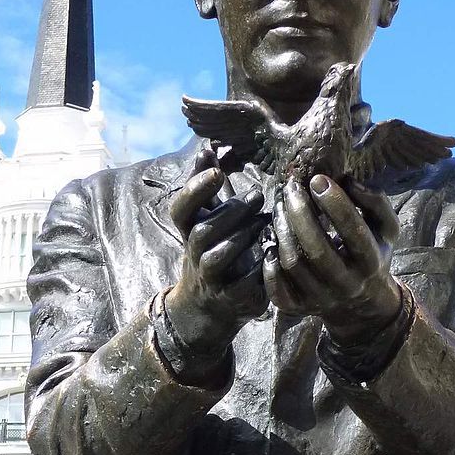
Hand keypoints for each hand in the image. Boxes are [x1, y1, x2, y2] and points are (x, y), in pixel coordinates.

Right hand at [166, 149, 266, 356]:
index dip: (194, 190)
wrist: (208, 307)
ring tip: (265, 223)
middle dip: (230, 212)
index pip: (180, 210)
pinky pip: (242, 284)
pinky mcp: (232, 299)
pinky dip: (258, 268)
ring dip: (242, 237)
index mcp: (189, 232)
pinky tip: (274, 252)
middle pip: (203, 232)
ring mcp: (211, 280)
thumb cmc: (213, 251)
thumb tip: (207, 146)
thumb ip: (207, 188)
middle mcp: (195, 255)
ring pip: (217, 257)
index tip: (216, 170)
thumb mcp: (206, 220)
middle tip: (258, 197)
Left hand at [265, 175, 401, 342]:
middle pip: (317, 250)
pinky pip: (277, 290)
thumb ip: (375, 202)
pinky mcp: (299, 308)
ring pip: (294, 265)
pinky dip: (269, 266)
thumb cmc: (372, 255)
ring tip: (280, 208)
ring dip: (282, 231)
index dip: (335, 204)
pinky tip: (271, 243)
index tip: (318, 180)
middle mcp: (347, 285)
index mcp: (371, 263)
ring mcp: (321, 299)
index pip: (354, 232)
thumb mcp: (386, 229)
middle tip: (291, 189)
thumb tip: (349, 180)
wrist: (361, 305)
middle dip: (300, 214)